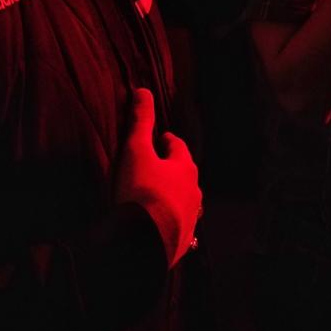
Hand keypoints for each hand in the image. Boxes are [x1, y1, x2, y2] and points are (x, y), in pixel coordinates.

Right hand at [112, 88, 200, 267]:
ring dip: (175, 196)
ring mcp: (191, 218)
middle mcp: (194, 192)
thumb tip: (143, 90)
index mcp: (185, 168)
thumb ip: (141, 121)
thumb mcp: (136, 151)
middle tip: (158, 166)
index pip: (178, 147)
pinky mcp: (183, 241)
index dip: (167, 141)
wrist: (145, 240)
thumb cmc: (142, 189)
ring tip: (159, 196)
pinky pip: (179, 226)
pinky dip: (171, 221)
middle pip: (185, 175)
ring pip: (185, 201)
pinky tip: (161, 225)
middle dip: (173, 169)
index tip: (159, 138)